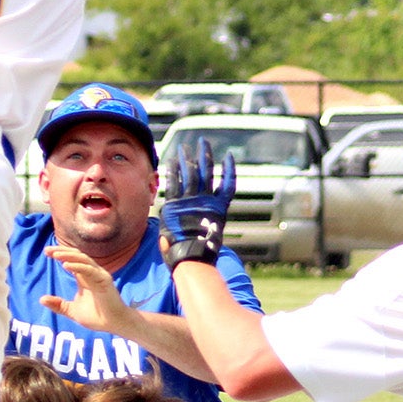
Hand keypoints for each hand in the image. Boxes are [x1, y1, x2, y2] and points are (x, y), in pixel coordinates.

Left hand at [41, 243, 135, 332]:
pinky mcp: (105, 280)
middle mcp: (92, 273)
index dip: (60, 254)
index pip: (71, 260)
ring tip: (55, 254)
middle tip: (47, 250)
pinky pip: (90, 270)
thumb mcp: (72, 311)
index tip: (46, 252)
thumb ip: (58, 305)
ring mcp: (99, 275)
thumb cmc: (97, 317)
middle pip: (76, 256)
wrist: (113, 324)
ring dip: (68, 255)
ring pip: (83, 259)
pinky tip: (66, 266)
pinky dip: (78, 266)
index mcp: (84, 277)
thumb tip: (41, 299)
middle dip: (62, 251)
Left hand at [158, 141, 238, 269]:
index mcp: (218, 210)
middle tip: (203, 141)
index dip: (229, 170)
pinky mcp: (175, 205)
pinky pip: (175, 183)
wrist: (189, 260)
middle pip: (207, 172)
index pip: (228, 185)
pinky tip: (173, 159)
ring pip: (191, 174)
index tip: (229, 156)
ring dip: (188, 158)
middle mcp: (206, 202)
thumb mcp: (210, 239)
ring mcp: (191, 202)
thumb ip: (206, 227)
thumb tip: (196, 229)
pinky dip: (174, 171)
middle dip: (205, 155)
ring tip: (185, 146)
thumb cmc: (199, 255)